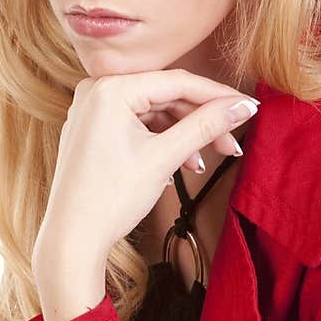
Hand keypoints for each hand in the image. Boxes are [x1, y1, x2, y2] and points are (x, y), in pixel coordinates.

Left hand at [33, 70, 258, 267]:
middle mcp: (96, 91)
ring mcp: (91, 111)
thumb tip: (244, 106)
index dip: (218, 96)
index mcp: (110, 89)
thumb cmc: (110, 199)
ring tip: (201, 165)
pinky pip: (135, 125)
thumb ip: (206, 126)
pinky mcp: (91, 130)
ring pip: (153, 113)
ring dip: (182, 136)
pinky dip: (159, 142)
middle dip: (201, 122)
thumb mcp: (164, 157)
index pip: (177, 82)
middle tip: (231, 145)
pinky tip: (177, 165)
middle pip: (165, 97)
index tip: (248, 107)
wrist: (72, 238)